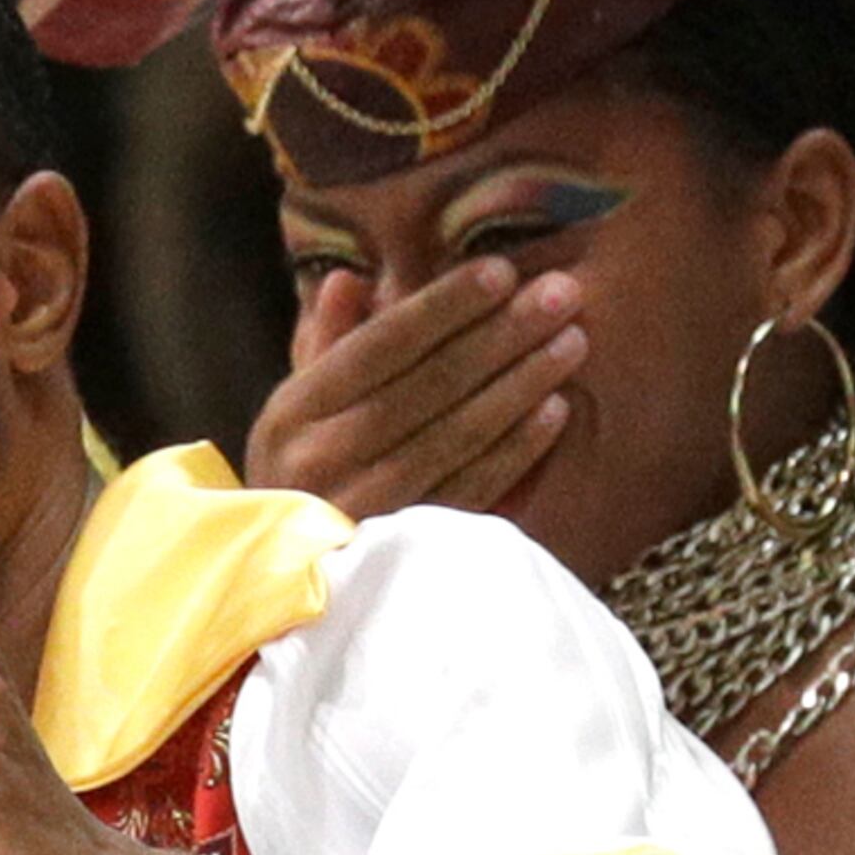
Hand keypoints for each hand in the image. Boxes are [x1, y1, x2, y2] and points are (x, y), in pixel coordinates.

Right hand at [246, 256, 583, 515]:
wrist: (283, 583)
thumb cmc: (298, 476)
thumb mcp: (293, 408)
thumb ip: (322, 342)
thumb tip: (348, 279)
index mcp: (292, 413)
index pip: (379, 345)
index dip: (443, 306)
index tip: (501, 271)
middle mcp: (322, 458)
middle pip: (428, 385)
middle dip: (501, 333)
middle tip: (564, 293)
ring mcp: (366, 507)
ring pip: (456, 435)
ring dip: (521, 385)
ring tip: (571, 342)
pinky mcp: (405, 548)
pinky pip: (472, 490)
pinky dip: (517, 450)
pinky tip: (555, 411)